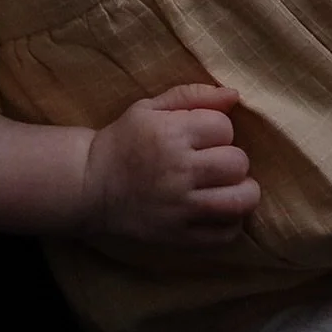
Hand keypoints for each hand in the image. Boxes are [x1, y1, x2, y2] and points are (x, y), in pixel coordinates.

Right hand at [83, 84, 260, 245]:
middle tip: (214, 164)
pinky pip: (226, 233)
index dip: (218, 131)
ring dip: (241, 192)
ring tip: (227, 188)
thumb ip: (193, 96)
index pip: (225, 128)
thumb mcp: (150, 108)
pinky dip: (230, 223)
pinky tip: (217, 211)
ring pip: (241, 200)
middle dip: (231, 160)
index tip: (203, 138)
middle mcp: (179, 171)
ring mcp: (181, 207)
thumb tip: (234, 95)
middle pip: (238, 163)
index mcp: (171, 134)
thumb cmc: (124, 141)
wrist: (90, 185)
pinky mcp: (180, 236)